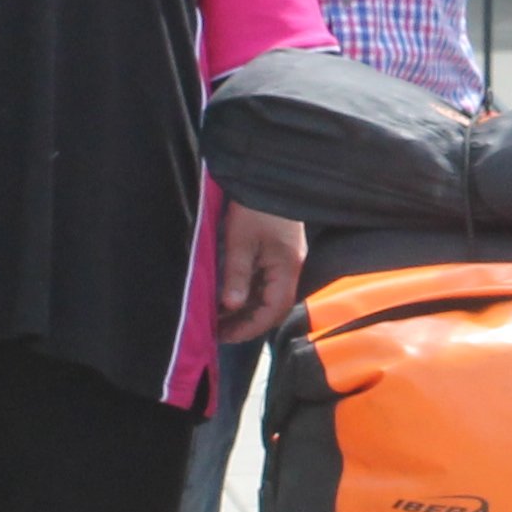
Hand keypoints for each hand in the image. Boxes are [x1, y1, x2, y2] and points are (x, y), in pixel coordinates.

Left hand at [216, 201, 305, 345]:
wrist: (267, 176)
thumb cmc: (254, 207)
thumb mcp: (240, 241)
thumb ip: (237, 275)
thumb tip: (231, 307)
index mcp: (287, 268)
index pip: (273, 311)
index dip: (250, 328)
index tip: (225, 335)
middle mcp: (292, 268)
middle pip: (274, 308)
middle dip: (247, 323)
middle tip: (219, 331)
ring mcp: (288, 261)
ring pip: (270, 297)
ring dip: (247, 310)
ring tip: (220, 318)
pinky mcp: (280, 254)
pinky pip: (267, 284)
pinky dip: (250, 295)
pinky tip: (231, 298)